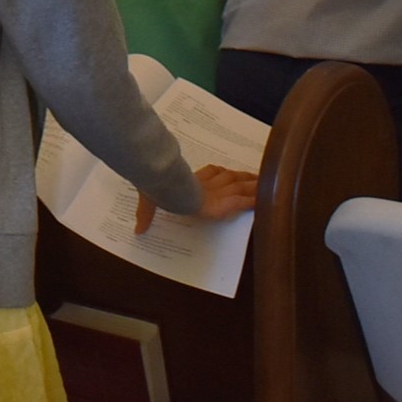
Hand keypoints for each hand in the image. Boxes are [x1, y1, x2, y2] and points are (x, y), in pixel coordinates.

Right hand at [134, 163, 258, 234]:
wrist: (167, 185)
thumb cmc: (158, 187)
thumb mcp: (149, 200)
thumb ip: (146, 214)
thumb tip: (136, 230)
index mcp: (191, 180)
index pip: (209, 173)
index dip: (219, 172)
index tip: (226, 171)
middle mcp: (207, 184)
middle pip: (228, 177)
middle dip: (241, 176)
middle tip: (254, 175)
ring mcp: (217, 192)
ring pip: (239, 186)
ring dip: (252, 185)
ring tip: (264, 183)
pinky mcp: (224, 203)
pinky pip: (242, 201)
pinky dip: (253, 201)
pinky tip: (264, 202)